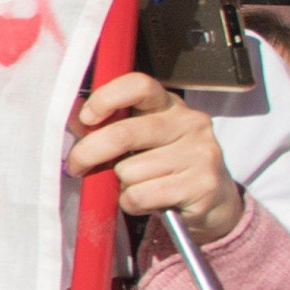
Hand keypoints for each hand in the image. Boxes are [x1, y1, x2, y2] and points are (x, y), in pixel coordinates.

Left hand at [68, 69, 248, 241]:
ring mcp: (200, 153)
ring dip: (121, 184)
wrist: (213, 201)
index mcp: (170, 105)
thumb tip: (76, 121)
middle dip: (88, 153)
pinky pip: (140, 195)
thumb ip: (110, 127)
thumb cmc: (164, 167)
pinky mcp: (202, 184)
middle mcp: (189, 123)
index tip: (86, 118)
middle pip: (122, 134)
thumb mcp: (140, 141)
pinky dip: (132, 203)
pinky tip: (148, 201)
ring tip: (138, 186)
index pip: (139, 85)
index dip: (106, 98)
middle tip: (77, 166)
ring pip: (128, 171)